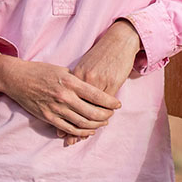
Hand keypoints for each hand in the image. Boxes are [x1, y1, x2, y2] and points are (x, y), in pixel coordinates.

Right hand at [0, 54, 120, 140]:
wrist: (17, 78)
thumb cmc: (41, 71)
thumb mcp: (62, 69)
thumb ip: (77, 79)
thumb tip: (94, 88)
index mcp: (70, 81)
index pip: (96, 95)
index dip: (110, 102)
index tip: (118, 104)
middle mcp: (64, 96)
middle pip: (92, 112)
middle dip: (106, 115)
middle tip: (111, 114)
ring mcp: (56, 109)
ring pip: (82, 123)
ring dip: (96, 125)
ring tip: (103, 122)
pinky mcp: (48, 118)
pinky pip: (69, 129)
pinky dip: (81, 132)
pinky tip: (89, 130)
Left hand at [60, 19, 141, 144]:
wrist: (117, 42)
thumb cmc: (97, 57)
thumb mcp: (81, 70)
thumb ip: (73, 87)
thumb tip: (64, 107)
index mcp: (71, 78)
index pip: (65, 105)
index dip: (65, 122)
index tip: (65, 135)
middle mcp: (81, 81)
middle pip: (77, 111)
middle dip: (77, 128)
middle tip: (78, 139)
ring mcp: (95, 81)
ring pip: (91, 109)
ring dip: (92, 123)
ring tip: (93, 129)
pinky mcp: (109, 81)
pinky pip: (104, 103)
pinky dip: (103, 112)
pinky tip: (104, 117)